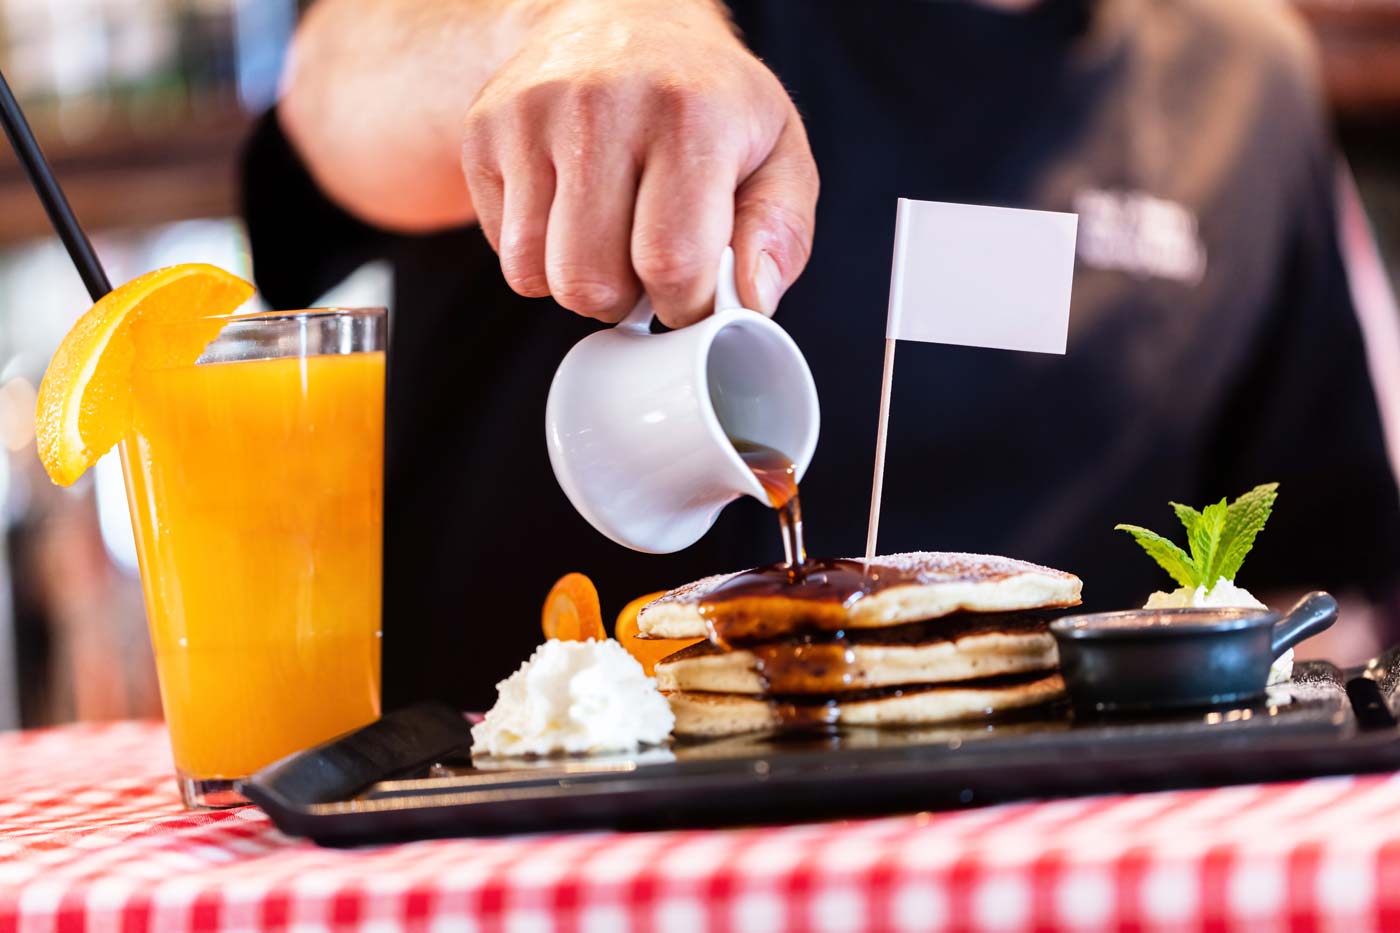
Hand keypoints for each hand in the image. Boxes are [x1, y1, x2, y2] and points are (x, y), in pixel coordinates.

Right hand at [462, 0, 818, 325]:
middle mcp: (602, 104)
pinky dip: (538, 254)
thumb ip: (780, 233)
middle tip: (644, 262)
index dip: (684, 306)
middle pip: (590, 282)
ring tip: (609, 236)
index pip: (670, 263)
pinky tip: (570, 211)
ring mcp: (532, 114)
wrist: (623, 18)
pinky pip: (503, 251)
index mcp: (689, 114)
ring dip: (576, 281)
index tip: (692, 293)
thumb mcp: (777, 152)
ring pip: (534, 274)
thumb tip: (750, 303)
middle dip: (623, 300)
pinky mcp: (484, 129)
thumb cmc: (707, 101)